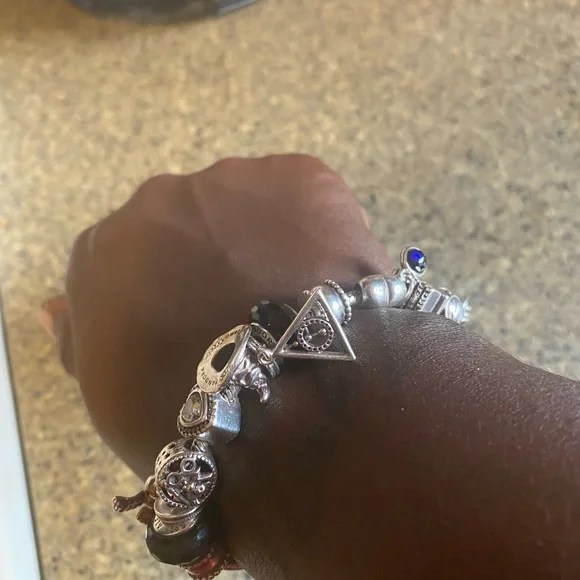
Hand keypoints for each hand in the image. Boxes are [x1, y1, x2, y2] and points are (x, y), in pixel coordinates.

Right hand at [46, 154, 392, 576]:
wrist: (288, 409)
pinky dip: (316, 229)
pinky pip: (304, 195)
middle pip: (192, 224)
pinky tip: (327, 274)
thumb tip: (53, 306)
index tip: (200, 324)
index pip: (136, 259)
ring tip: (295, 301)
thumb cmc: (185, 418)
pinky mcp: (300, 178)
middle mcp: (160, 201)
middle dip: (216, 260)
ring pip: (248, 205)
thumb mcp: (112, 394)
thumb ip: (83, 337)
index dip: (173, 291)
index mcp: (105, 251)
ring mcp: (231, 182)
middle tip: (247, 315)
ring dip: (266, 243)